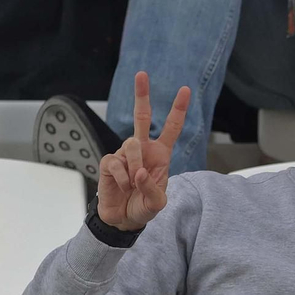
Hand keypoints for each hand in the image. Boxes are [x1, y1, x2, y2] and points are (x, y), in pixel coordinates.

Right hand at [97, 71, 190, 230]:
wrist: (123, 220)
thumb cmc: (143, 207)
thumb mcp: (157, 203)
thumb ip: (152, 188)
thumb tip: (139, 171)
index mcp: (160, 155)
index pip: (171, 128)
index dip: (178, 109)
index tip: (185, 90)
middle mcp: (143, 150)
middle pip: (142, 116)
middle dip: (142, 95)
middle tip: (142, 74)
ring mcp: (124, 154)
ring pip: (132, 145)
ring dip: (136, 167)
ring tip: (134, 184)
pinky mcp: (109, 162)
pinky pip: (117, 163)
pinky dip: (123, 178)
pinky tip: (123, 187)